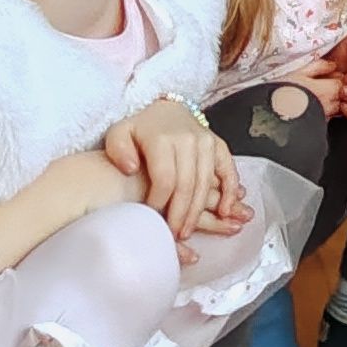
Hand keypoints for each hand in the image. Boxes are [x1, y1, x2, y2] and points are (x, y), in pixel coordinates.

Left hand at [106, 106, 247, 247]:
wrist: (166, 112)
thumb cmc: (140, 131)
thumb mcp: (119, 134)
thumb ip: (118, 150)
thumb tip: (130, 168)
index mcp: (162, 138)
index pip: (164, 178)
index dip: (160, 203)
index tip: (152, 219)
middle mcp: (188, 139)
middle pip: (187, 184)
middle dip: (180, 214)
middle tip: (173, 234)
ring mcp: (207, 142)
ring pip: (205, 182)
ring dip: (198, 210)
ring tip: (187, 231)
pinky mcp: (219, 146)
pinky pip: (228, 171)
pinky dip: (229, 192)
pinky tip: (224, 211)